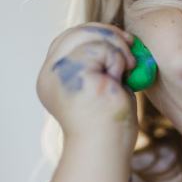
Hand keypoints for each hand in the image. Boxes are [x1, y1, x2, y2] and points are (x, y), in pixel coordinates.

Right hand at [37, 23, 137, 145]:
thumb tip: (120, 40)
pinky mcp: (74, 74)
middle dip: (108, 34)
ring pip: (89, 36)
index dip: (96, 33)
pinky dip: (118, 60)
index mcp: (53, 78)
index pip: (69, 40)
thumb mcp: (101, 86)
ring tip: (127, 70)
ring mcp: (59, 73)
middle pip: (75, 32)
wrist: (106, 149)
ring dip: (117, 48)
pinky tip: (120, 79)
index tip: (124, 41)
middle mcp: (50, 74)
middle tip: (131, 46)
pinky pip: (102, 49)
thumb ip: (100, 64)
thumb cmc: (109, 125)